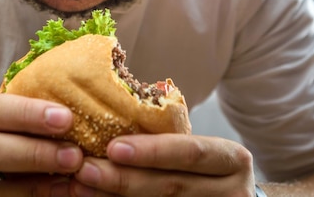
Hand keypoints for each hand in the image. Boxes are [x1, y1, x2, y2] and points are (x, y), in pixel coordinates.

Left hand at [71, 133, 254, 196]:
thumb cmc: (205, 168)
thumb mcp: (200, 151)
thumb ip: (169, 139)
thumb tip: (111, 122)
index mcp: (232, 160)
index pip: (191, 152)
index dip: (152, 151)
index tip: (112, 147)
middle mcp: (233, 191)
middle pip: (171, 186)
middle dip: (123, 178)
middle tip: (85, 169)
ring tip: (81, 189)